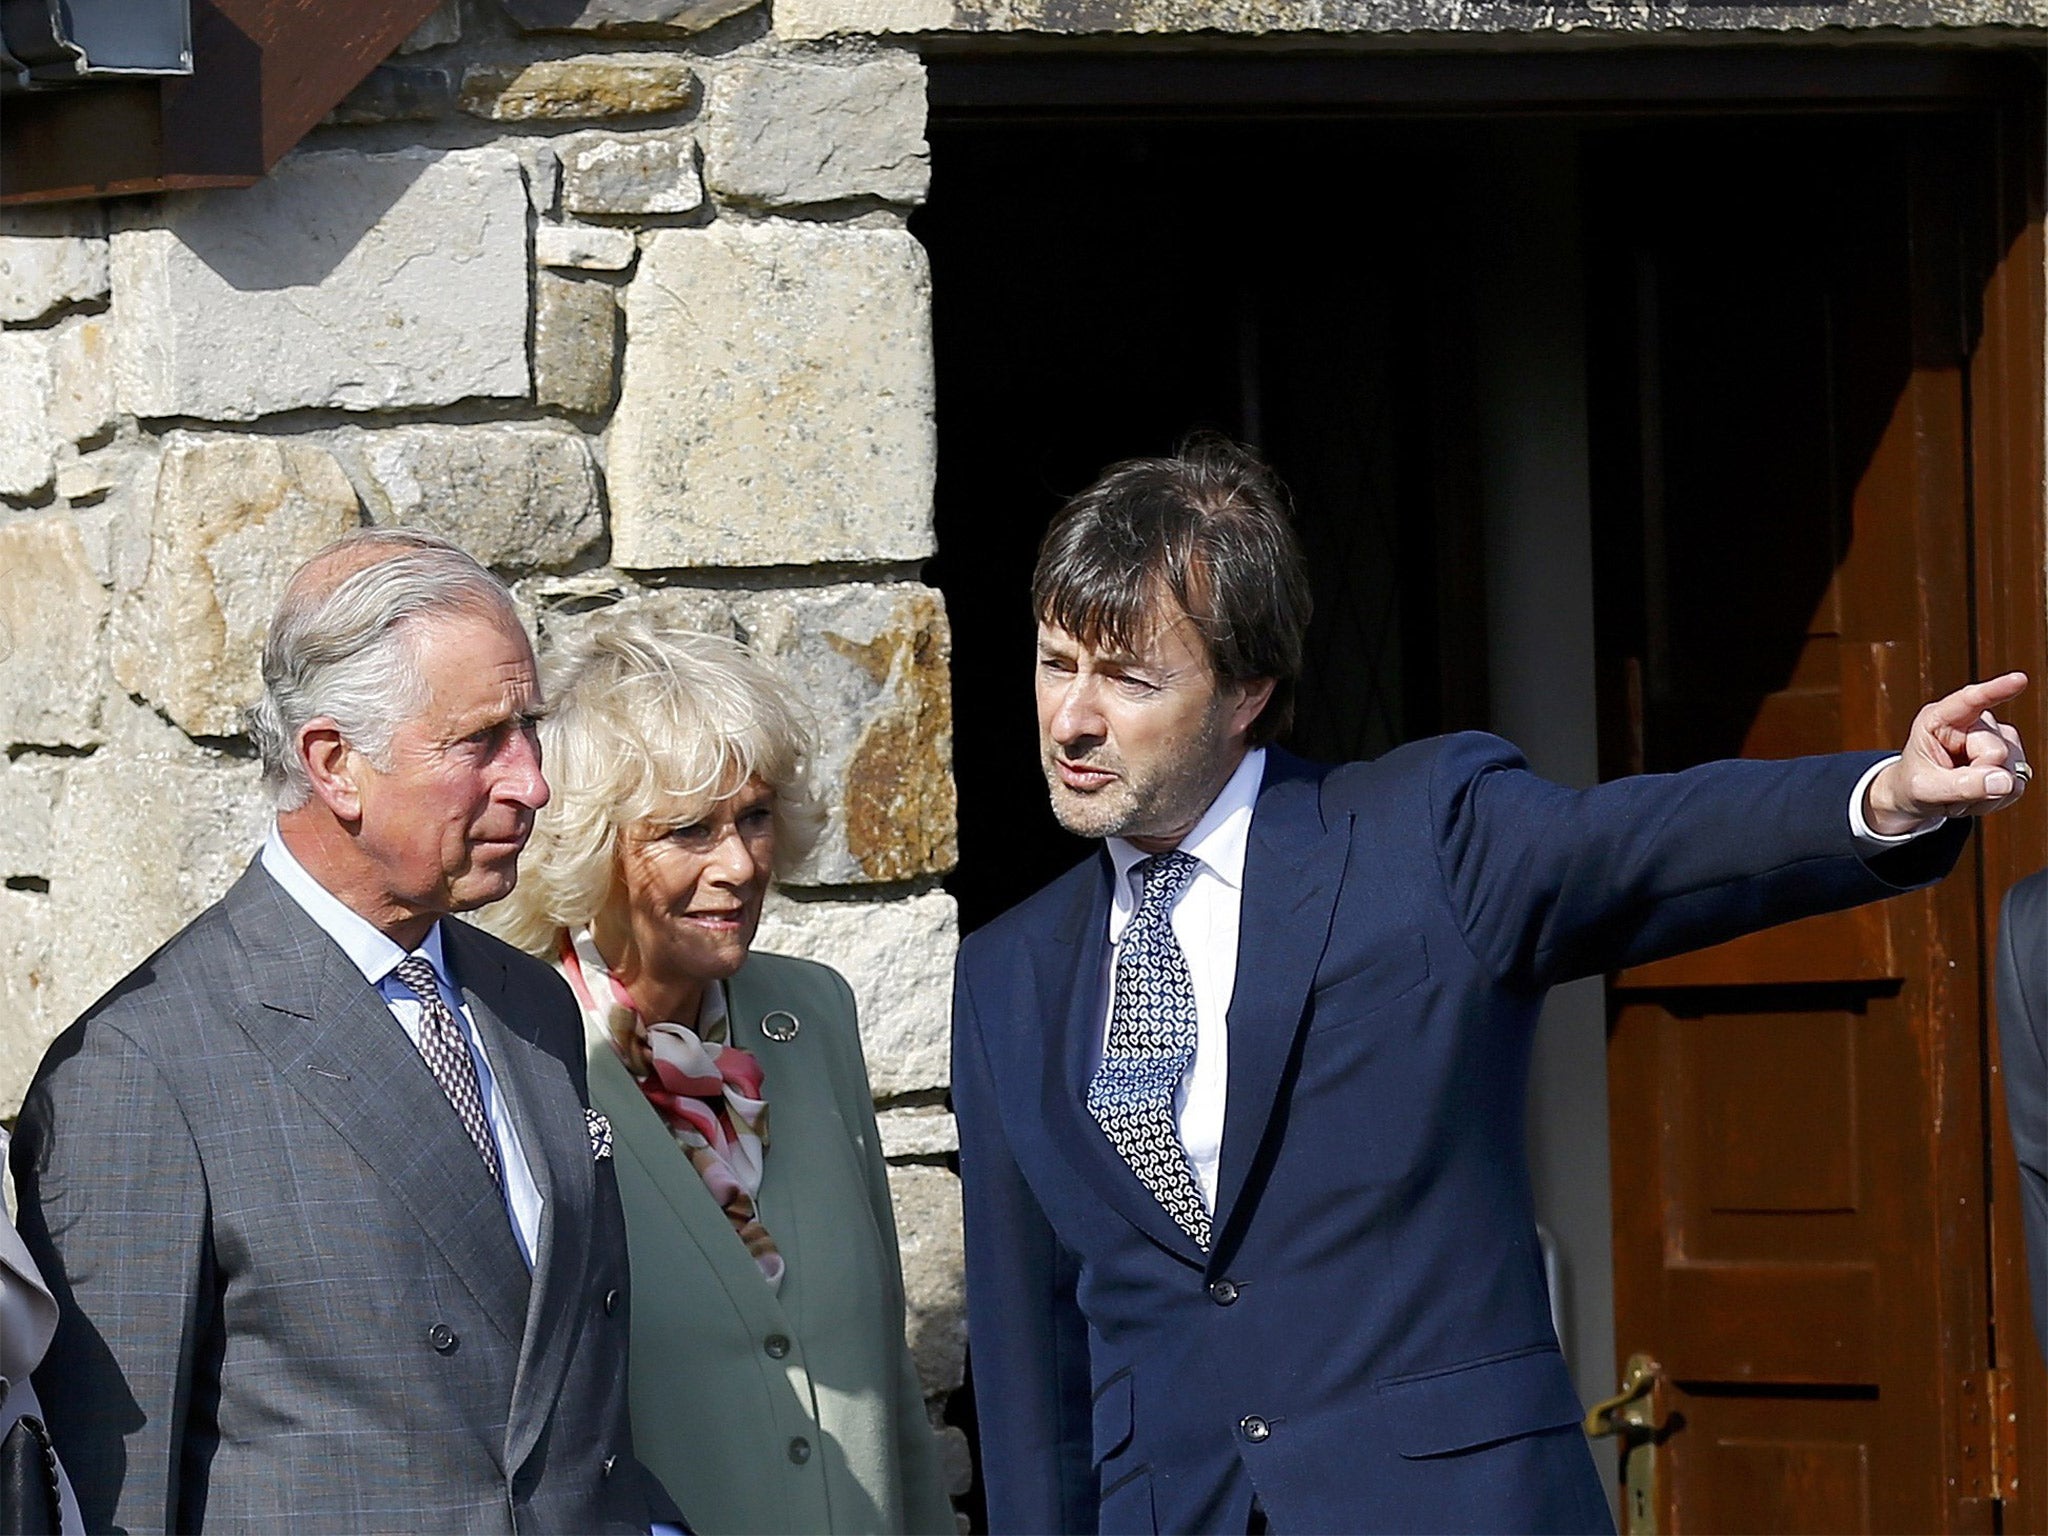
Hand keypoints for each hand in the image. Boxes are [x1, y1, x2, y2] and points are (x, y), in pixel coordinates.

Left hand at [1864, 672, 2030, 835]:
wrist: (1920, 797)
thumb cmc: (1914, 784)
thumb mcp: (1925, 788)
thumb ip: (1961, 785)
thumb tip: (2006, 782)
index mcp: (1940, 719)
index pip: (1970, 701)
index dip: (1996, 690)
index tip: (2019, 680)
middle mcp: (1974, 722)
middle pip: (1996, 753)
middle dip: (1976, 780)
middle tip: (1949, 789)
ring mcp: (1997, 738)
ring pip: (2011, 770)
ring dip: (1986, 794)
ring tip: (1959, 792)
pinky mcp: (2012, 757)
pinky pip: (2017, 784)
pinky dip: (1996, 799)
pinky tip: (1976, 796)